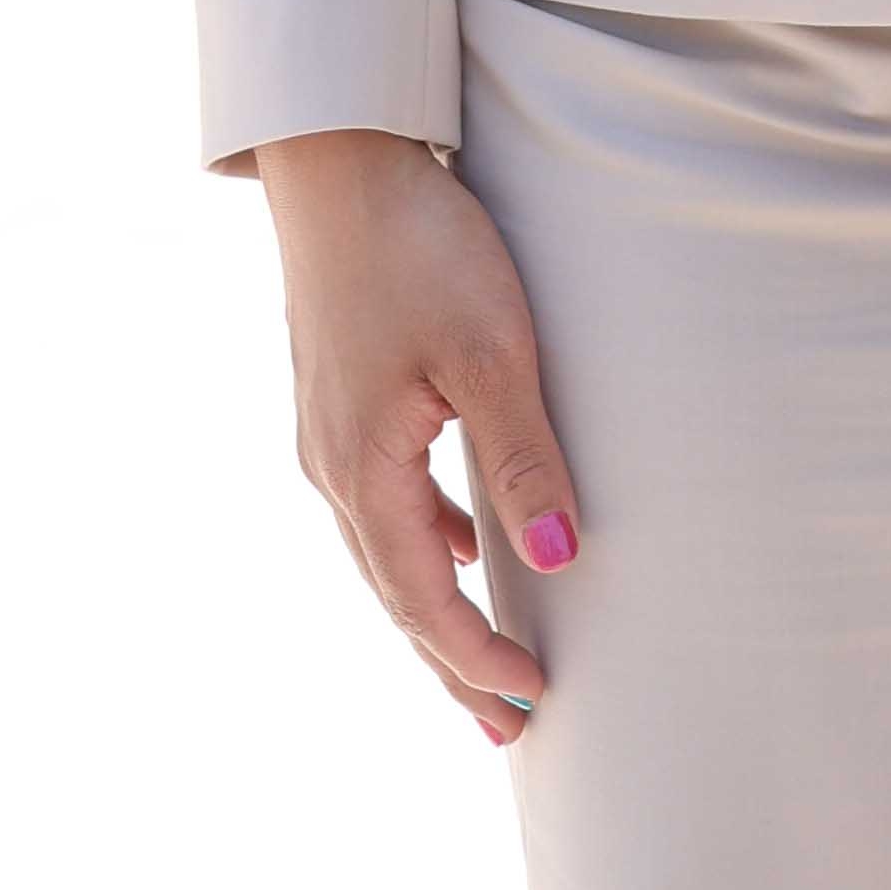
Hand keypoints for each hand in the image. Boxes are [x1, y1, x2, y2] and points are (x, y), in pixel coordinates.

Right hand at [255, 128, 582, 748]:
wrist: (340, 162)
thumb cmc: (420, 248)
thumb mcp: (489, 350)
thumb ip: (522, 454)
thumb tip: (561, 555)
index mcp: (362, 470)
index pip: (424, 597)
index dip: (476, 656)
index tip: (531, 702)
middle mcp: (332, 467)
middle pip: (398, 592)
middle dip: (452, 660)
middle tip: (506, 728)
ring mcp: (329, 434)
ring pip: (388, 550)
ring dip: (438, 606)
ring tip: (486, 656)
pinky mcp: (341, 400)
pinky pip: (385, 501)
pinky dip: (426, 541)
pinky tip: (464, 539)